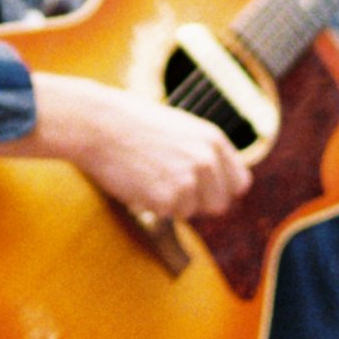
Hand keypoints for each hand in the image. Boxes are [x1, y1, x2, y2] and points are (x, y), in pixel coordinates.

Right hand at [27, 74, 249, 218]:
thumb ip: (202, 153)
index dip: (220, 190)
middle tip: (168, 186)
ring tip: (147, 174)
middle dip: (197, 202)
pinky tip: (137, 180)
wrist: (98, 124)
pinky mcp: (167, 198)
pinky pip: (166, 215)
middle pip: (219, 205)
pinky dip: (151, 205)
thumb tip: (215, 185)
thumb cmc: (132, 124)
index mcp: (213, 140)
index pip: (239, 183)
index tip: (203, 191)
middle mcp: (207, 160)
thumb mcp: (180, 129)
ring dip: (170, 202)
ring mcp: (189, 180)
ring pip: (190, 211)